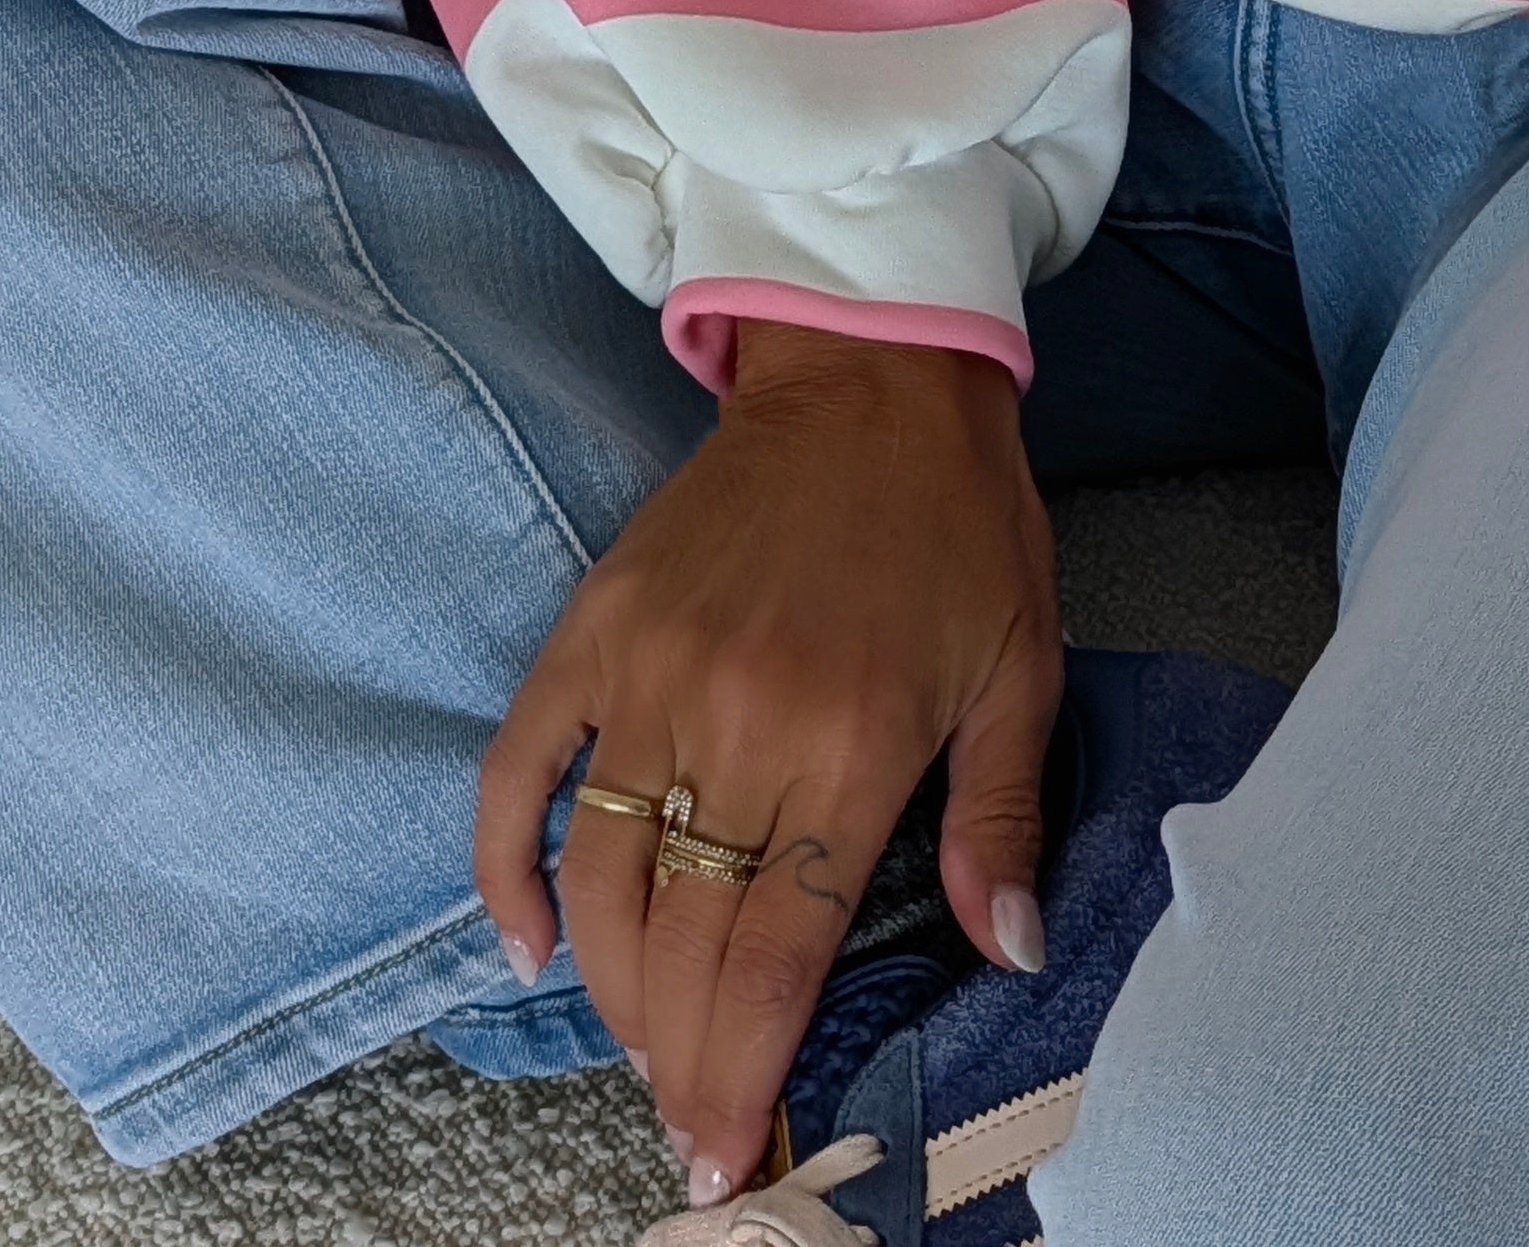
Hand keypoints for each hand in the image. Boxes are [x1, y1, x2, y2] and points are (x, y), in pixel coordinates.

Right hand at [474, 328, 1059, 1210]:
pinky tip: (528, 948)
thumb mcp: (1021, 666)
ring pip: (598, 878)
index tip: (725, 1154)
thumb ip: (1001, 819)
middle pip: (680, 940)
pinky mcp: (595, 629)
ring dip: (610, 990)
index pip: (774, 954)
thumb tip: (1013, 952)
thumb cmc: (960, 524)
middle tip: (689, 1120)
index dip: (744, 1069)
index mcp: (851, 740)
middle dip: (679, 1059)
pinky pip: (520, 771)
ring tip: (645, 1050)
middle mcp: (740, 718)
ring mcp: (652, 672)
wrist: (873, 373)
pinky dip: (506, 869)